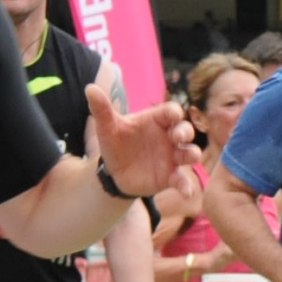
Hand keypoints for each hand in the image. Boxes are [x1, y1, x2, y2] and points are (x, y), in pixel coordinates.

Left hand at [86, 83, 196, 198]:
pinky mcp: (170, 176)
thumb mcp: (107, 128)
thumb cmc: (115, 144)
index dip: (174, 113)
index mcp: (157, 120)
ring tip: (190, 157)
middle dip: (185, 132)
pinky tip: (187, 192)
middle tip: (178, 136)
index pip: (170, 112)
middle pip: (185, 130)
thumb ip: (102, 109)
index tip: (174, 115)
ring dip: (192, 154)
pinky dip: (186, 186)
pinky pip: (182, 180)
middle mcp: (169, 137)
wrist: (114, 172)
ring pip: (189, 153)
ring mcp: (172, 157)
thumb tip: (89, 88)